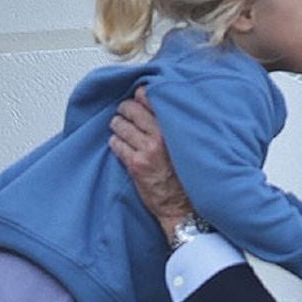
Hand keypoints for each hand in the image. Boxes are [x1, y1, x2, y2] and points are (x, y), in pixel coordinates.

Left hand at [109, 86, 191, 240]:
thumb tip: (156, 104)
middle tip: (124, 111)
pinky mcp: (136, 165)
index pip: (151, 97)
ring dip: (117, 124)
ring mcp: (147, 150)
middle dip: (125, 109)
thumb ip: (172, 124)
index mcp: (175, 126)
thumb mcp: (186, 143)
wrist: (183, 205)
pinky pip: (117, 145)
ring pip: (121, 126)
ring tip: (119, 126)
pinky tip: (119, 144)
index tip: (138, 97)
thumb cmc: (186, 174)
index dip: (140, 96)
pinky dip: (115, 142)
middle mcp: (161, 136)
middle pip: (131, 109)